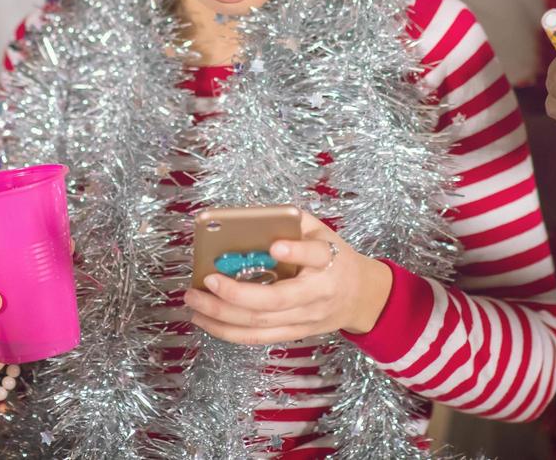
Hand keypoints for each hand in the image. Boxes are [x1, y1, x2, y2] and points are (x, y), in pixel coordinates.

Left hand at [183, 212, 391, 344]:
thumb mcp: (323, 231)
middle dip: (236, 294)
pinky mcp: (294, 333)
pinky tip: (206, 319)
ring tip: (194, 302)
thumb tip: (251, 217)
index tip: (275, 246)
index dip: (295, 252)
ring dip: (222, 316)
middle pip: (275, 300)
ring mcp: (304, 318)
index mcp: (328, 262)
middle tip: (206, 280)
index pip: (315, 256)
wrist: (362, 297)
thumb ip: (293, 221)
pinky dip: (228, 332)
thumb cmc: (336, 258)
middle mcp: (316, 294)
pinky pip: (257, 337)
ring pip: (260, 324)